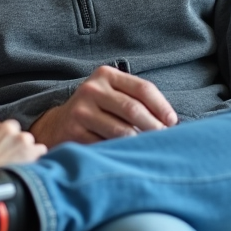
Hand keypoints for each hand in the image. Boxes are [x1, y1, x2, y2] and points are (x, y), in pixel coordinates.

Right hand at [29, 65, 177, 146]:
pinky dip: (122, 152)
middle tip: (164, 139)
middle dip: (154, 127)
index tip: (173, 122)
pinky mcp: (75, 132)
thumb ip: (136, 99)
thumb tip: (170, 122)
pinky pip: (107, 145)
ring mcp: (81, 111)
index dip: (162, 106)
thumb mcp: (112, 94)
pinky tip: (128, 155)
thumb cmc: (97, 110)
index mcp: (106, 75)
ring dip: (140, 142)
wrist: (58, 125)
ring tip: (149, 149)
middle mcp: (92, 89)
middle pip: (133, 109)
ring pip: (122, 130)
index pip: (142, 88)